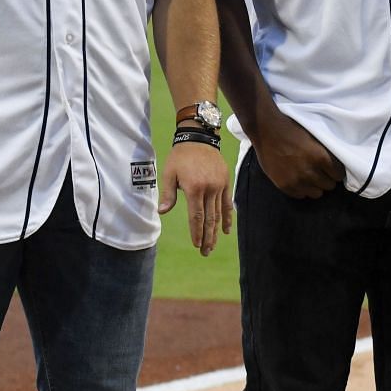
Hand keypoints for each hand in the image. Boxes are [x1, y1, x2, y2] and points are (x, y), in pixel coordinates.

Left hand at [159, 141, 230, 255]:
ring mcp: (219, 186)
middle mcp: (209, 189)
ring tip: (213, 246)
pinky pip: (227, 204)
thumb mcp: (169, 173)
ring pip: (219, 214)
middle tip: (205, 253)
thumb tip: (162, 212)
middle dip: (207, 237)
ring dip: (216, 232)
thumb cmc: (180, 156)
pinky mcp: (225, 183)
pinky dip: (227, 218)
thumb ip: (168, 194)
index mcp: (194, 188)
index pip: (196, 216)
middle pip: (209, 219)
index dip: (196, 232)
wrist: (199, 138)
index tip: (196, 244)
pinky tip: (226, 231)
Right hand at [252, 111, 343, 199]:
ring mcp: (296, 180)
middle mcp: (310, 171)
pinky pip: (301, 195)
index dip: (336, 172)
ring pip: (316, 194)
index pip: (339, 175)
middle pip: (329, 185)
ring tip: (309, 177)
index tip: (331, 169)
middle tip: (320, 172)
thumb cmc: (291, 129)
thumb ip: (324, 153)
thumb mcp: (314, 138)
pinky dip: (301, 189)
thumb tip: (334, 166)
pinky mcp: (284, 186)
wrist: (266, 130)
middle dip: (326, 179)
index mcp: (320, 157)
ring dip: (315, 186)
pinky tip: (298, 179)